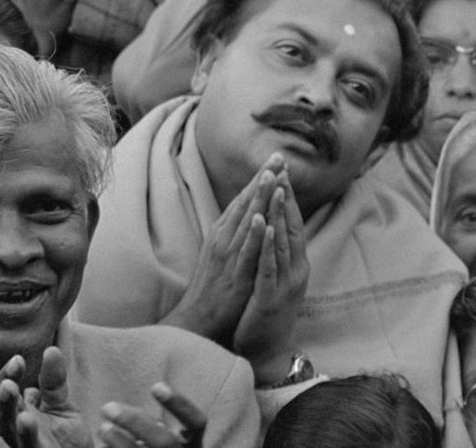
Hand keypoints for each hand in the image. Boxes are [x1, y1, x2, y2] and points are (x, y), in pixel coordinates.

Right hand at [0, 349, 93, 447]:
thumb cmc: (65, 435)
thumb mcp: (61, 403)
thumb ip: (54, 381)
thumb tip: (51, 350)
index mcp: (19, 412)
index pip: (6, 392)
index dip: (8, 375)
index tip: (18, 358)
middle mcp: (17, 428)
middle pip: (2, 409)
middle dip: (3, 390)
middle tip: (9, 374)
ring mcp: (25, 443)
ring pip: (8, 428)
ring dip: (7, 408)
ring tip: (9, 388)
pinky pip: (28, 445)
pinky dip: (25, 432)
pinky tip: (25, 418)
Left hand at [97, 383, 205, 447]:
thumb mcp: (160, 436)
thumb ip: (147, 422)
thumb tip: (117, 409)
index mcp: (193, 445)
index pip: (196, 422)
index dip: (179, 404)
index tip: (156, 386)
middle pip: (164, 442)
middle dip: (136, 423)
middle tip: (107, 406)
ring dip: (119, 441)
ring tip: (102, 427)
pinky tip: (101, 447)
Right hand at [160, 154, 285, 342]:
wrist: (197, 319)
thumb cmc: (213, 287)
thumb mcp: (223, 253)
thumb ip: (235, 234)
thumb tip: (250, 214)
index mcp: (223, 233)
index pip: (245, 200)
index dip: (261, 179)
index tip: (276, 160)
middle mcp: (224, 239)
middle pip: (246, 204)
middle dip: (263, 179)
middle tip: (279, 156)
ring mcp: (227, 255)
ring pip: (246, 221)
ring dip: (259, 198)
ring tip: (272, 175)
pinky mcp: (233, 273)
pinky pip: (244, 251)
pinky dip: (252, 234)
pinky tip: (262, 218)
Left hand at [232, 170, 312, 384]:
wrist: (267, 351)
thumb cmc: (267, 313)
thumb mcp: (275, 277)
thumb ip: (278, 253)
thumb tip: (275, 227)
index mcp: (295, 262)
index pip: (292, 222)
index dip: (288, 195)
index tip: (282, 169)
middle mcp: (296, 269)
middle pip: (291, 226)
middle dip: (286, 195)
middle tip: (282, 166)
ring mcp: (285, 282)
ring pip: (282, 242)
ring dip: (279, 213)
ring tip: (276, 187)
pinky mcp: (271, 296)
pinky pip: (269, 266)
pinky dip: (267, 244)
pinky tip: (264, 226)